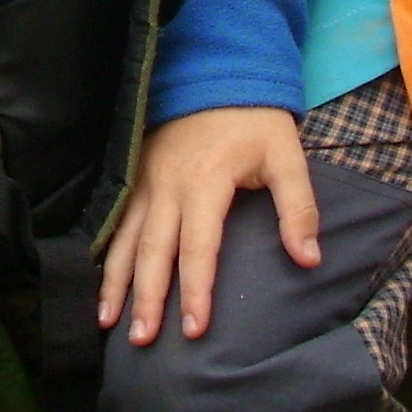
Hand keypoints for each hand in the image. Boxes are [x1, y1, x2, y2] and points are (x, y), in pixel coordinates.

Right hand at [97, 106, 318, 345]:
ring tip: (108, 322)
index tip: (194, 330)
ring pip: (125, 239)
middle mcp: (168, 186)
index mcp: (206, 183)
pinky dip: (106, 253)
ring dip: (116, 282)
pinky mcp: (135, 175)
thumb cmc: (254, 119)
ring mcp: (146, 181)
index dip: (195, 291)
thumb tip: (310, 259)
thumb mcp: (286, 156)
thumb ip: (299, 208)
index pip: (198, 249)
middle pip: (153, 252)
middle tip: (142, 341)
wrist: (215, 70)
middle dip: (146, 299)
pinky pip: (116, 221)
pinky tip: (102, 280)